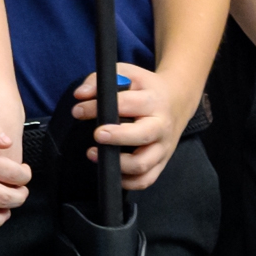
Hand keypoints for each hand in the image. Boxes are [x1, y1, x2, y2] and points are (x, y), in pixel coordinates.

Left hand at [69, 63, 192, 188]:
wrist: (178, 101)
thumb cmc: (146, 87)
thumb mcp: (128, 73)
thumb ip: (100, 80)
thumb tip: (80, 95)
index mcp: (153, 101)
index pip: (126, 104)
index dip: (99, 107)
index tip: (78, 110)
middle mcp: (161, 125)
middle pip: (142, 135)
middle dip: (117, 137)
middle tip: (96, 134)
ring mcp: (163, 147)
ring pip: (144, 163)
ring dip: (118, 164)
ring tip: (94, 154)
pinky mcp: (161, 162)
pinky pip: (146, 179)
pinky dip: (128, 182)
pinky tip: (111, 172)